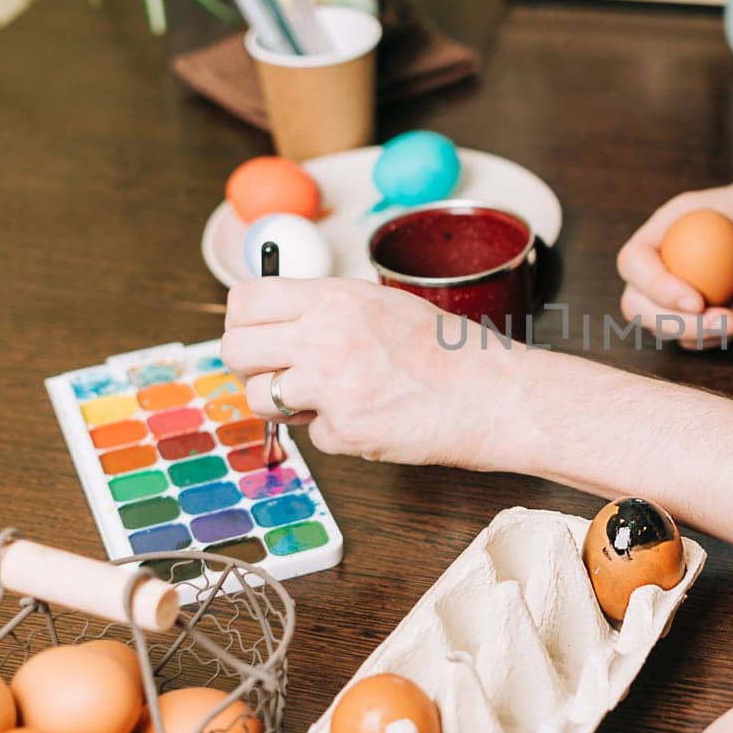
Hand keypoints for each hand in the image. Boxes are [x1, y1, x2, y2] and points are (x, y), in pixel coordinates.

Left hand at [221, 277, 515, 468]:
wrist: (497, 395)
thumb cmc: (453, 352)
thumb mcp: (386, 307)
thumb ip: (330, 312)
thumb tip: (279, 326)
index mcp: (335, 297)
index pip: (245, 300)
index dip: (243, 323)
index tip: (257, 337)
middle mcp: (325, 335)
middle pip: (235, 349)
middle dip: (249, 368)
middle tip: (278, 376)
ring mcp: (332, 385)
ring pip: (260, 398)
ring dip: (285, 406)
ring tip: (330, 401)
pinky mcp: (345, 430)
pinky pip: (313, 436)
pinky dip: (338, 433)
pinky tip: (374, 419)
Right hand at [617, 165, 732, 347]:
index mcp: (667, 225)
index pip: (635, 260)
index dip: (656, 286)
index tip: (698, 302)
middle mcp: (661, 257)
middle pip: (637, 302)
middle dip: (675, 323)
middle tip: (726, 324)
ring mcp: (672, 286)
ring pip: (660, 325)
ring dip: (699, 334)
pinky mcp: (692, 310)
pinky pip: (689, 336)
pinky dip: (713, 338)